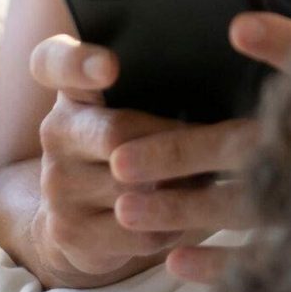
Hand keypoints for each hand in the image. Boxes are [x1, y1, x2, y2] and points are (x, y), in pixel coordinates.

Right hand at [26, 11, 290, 288]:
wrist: (86, 221)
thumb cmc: (140, 147)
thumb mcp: (145, 109)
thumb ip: (165, 88)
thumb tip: (235, 76)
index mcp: (74, 89)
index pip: (54, 61)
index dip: (80, 62)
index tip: (110, 66)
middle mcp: (55, 130)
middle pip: (117, 131)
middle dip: (171, 144)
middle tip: (211, 148)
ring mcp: (56, 183)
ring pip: (131, 185)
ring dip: (178, 189)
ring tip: (205, 182)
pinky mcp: (68, 230)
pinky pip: (136, 229)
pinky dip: (171, 226)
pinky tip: (187, 218)